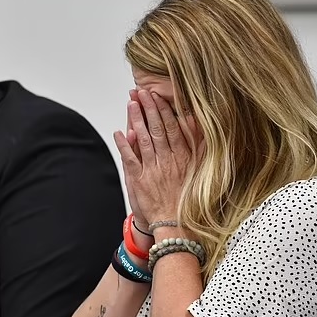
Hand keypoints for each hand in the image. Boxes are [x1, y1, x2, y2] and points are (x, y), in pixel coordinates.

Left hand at [114, 89, 201, 224]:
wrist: (175, 224)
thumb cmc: (185, 199)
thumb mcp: (198, 172)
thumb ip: (197, 150)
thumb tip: (196, 129)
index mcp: (181, 158)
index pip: (171, 128)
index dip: (163, 110)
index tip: (157, 96)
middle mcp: (166, 161)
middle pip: (156, 129)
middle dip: (148, 108)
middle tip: (141, 92)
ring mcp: (151, 170)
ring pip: (143, 139)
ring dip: (136, 120)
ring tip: (131, 104)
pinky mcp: (138, 180)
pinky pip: (130, 158)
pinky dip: (124, 144)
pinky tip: (119, 131)